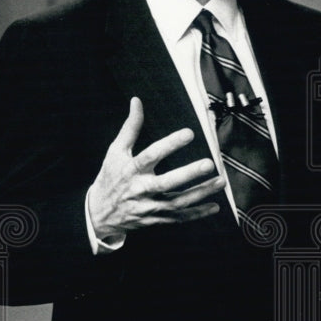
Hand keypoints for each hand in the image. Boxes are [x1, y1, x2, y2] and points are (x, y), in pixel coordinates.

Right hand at [89, 97, 225, 238]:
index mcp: (131, 170)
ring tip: (220, 182)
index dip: (170, 144)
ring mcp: (149, 207)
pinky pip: (179, 218)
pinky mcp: (156, 219)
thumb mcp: (116, 151)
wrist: (100, 213)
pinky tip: (215, 206)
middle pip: (166, 183)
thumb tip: (137, 101)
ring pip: (178, 203)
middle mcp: (141, 189)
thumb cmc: (110, 177)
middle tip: (208, 164)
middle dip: (188, 174)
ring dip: (201, 193)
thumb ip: (130, 127)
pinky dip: (197, 214)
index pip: (151, 155)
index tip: (189, 133)